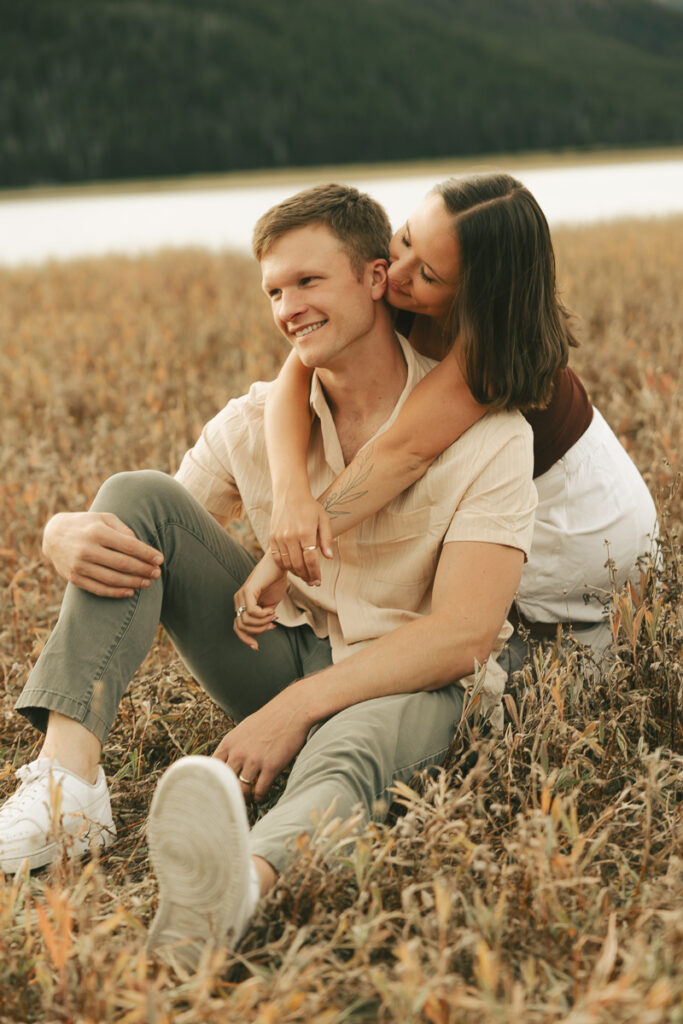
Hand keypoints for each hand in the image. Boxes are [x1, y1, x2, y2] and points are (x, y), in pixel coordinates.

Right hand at [42, 511, 163, 597]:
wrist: (53, 535)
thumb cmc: (87, 524)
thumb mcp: (104, 518)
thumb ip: (124, 530)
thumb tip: (140, 546)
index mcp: (97, 532)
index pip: (129, 546)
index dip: (147, 554)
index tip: (160, 560)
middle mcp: (87, 549)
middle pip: (123, 564)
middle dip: (144, 570)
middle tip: (157, 573)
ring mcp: (80, 565)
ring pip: (113, 579)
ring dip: (134, 582)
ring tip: (147, 582)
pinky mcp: (74, 578)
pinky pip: (99, 589)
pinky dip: (116, 593)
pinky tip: (130, 592)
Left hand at [212, 684, 312, 800]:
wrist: (292, 710)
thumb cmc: (269, 719)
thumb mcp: (243, 729)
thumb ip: (233, 746)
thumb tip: (226, 763)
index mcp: (229, 743)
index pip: (210, 769)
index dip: (213, 782)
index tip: (218, 788)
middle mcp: (238, 752)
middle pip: (224, 783)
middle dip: (229, 793)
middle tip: (234, 798)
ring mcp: (254, 760)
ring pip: (242, 790)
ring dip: (245, 798)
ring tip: (249, 799)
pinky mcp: (271, 766)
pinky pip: (260, 791)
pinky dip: (259, 797)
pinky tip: (262, 796)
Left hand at [233, 552, 288, 650]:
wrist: (281, 563)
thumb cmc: (276, 582)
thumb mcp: (270, 605)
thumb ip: (265, 618)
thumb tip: (265, 629)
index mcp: (242, 604)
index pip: (237, 627)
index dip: (246, 639)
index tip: (257, 646)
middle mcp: (238, 599)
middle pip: (241, 627)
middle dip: (258, 631)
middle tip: (272, 624)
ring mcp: (242, 594)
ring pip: (246, 621)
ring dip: (263, 623)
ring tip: (273, 614)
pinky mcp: (248, 590)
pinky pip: (252, 612)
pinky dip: (263, 615)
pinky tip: (271, 610)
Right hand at [269, 491, 332, 583]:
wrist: (289, 494)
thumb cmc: (310, 507)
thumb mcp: (323, 519)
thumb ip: (326, 539)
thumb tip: (329, 557)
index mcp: (305, 532)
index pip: (311, 560)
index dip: (315, 573)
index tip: (319, 581)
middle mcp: (290, 536)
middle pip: (298, 565)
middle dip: (306, 576)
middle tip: (313, 583)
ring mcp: (279, 537)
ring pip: (287, 563)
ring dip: (296, 573)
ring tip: (304, 576)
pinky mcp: (272, 537)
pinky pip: (277, 558)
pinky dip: (285, 566)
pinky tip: (292, 567)